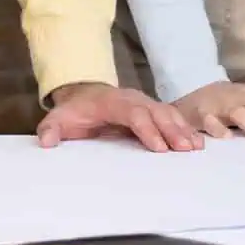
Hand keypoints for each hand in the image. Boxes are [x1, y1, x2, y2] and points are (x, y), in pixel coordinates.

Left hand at [36, 83, 203, 152]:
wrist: (85, 95)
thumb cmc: (75, 111)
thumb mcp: (59, 118)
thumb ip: (51, 129)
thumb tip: (46, 142)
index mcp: (112, 102)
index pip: (133, 113)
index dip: (146, 128)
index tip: (157, 147)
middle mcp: (134, 100)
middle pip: (156, 112)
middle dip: (171, 130)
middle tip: (184, 149)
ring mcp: (146, 105)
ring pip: (168, 114)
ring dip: (182, 130)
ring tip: (195, 148)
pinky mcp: (153, 113)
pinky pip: (173, 119)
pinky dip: (186, 129)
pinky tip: (198, 144)